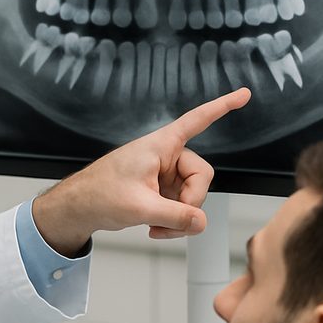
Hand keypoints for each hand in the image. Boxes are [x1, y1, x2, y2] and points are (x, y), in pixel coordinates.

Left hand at [32, 88, 250, 252]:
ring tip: (156, 228)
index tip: (244, 94)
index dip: (222, 107)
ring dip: (180, 218)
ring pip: (193, 196)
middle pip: (202, 176)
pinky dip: (173, 222)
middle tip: (171, 220)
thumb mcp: (140, 208)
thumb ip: (175, 217)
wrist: (78, 208)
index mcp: (160, 146)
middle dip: (191, 203)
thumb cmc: (99, 194)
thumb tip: (201, 223)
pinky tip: (155, 228)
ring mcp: (164, 174)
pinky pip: (182, 206)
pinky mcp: (161, 190)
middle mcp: (165, 156)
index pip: (196, 120)